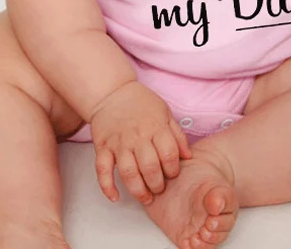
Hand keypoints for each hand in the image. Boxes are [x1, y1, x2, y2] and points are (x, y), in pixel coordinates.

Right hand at [88, 80, 192, 204]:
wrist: (112, 93)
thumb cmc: (141, 102)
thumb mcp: (165, 112)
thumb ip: (177, 134)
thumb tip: (188, 157)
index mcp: (155, 126)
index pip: (169, 154)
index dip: (173, 169)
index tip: (173, 173)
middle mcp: (137, 136)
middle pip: (150, 167)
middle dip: (157, 184)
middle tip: (159, 188)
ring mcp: (119, 143)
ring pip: (128, 173)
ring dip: (138, 190)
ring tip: (145, 197)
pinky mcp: (103, 147)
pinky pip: (103, 170)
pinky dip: (107, 187)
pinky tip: (115, 197)